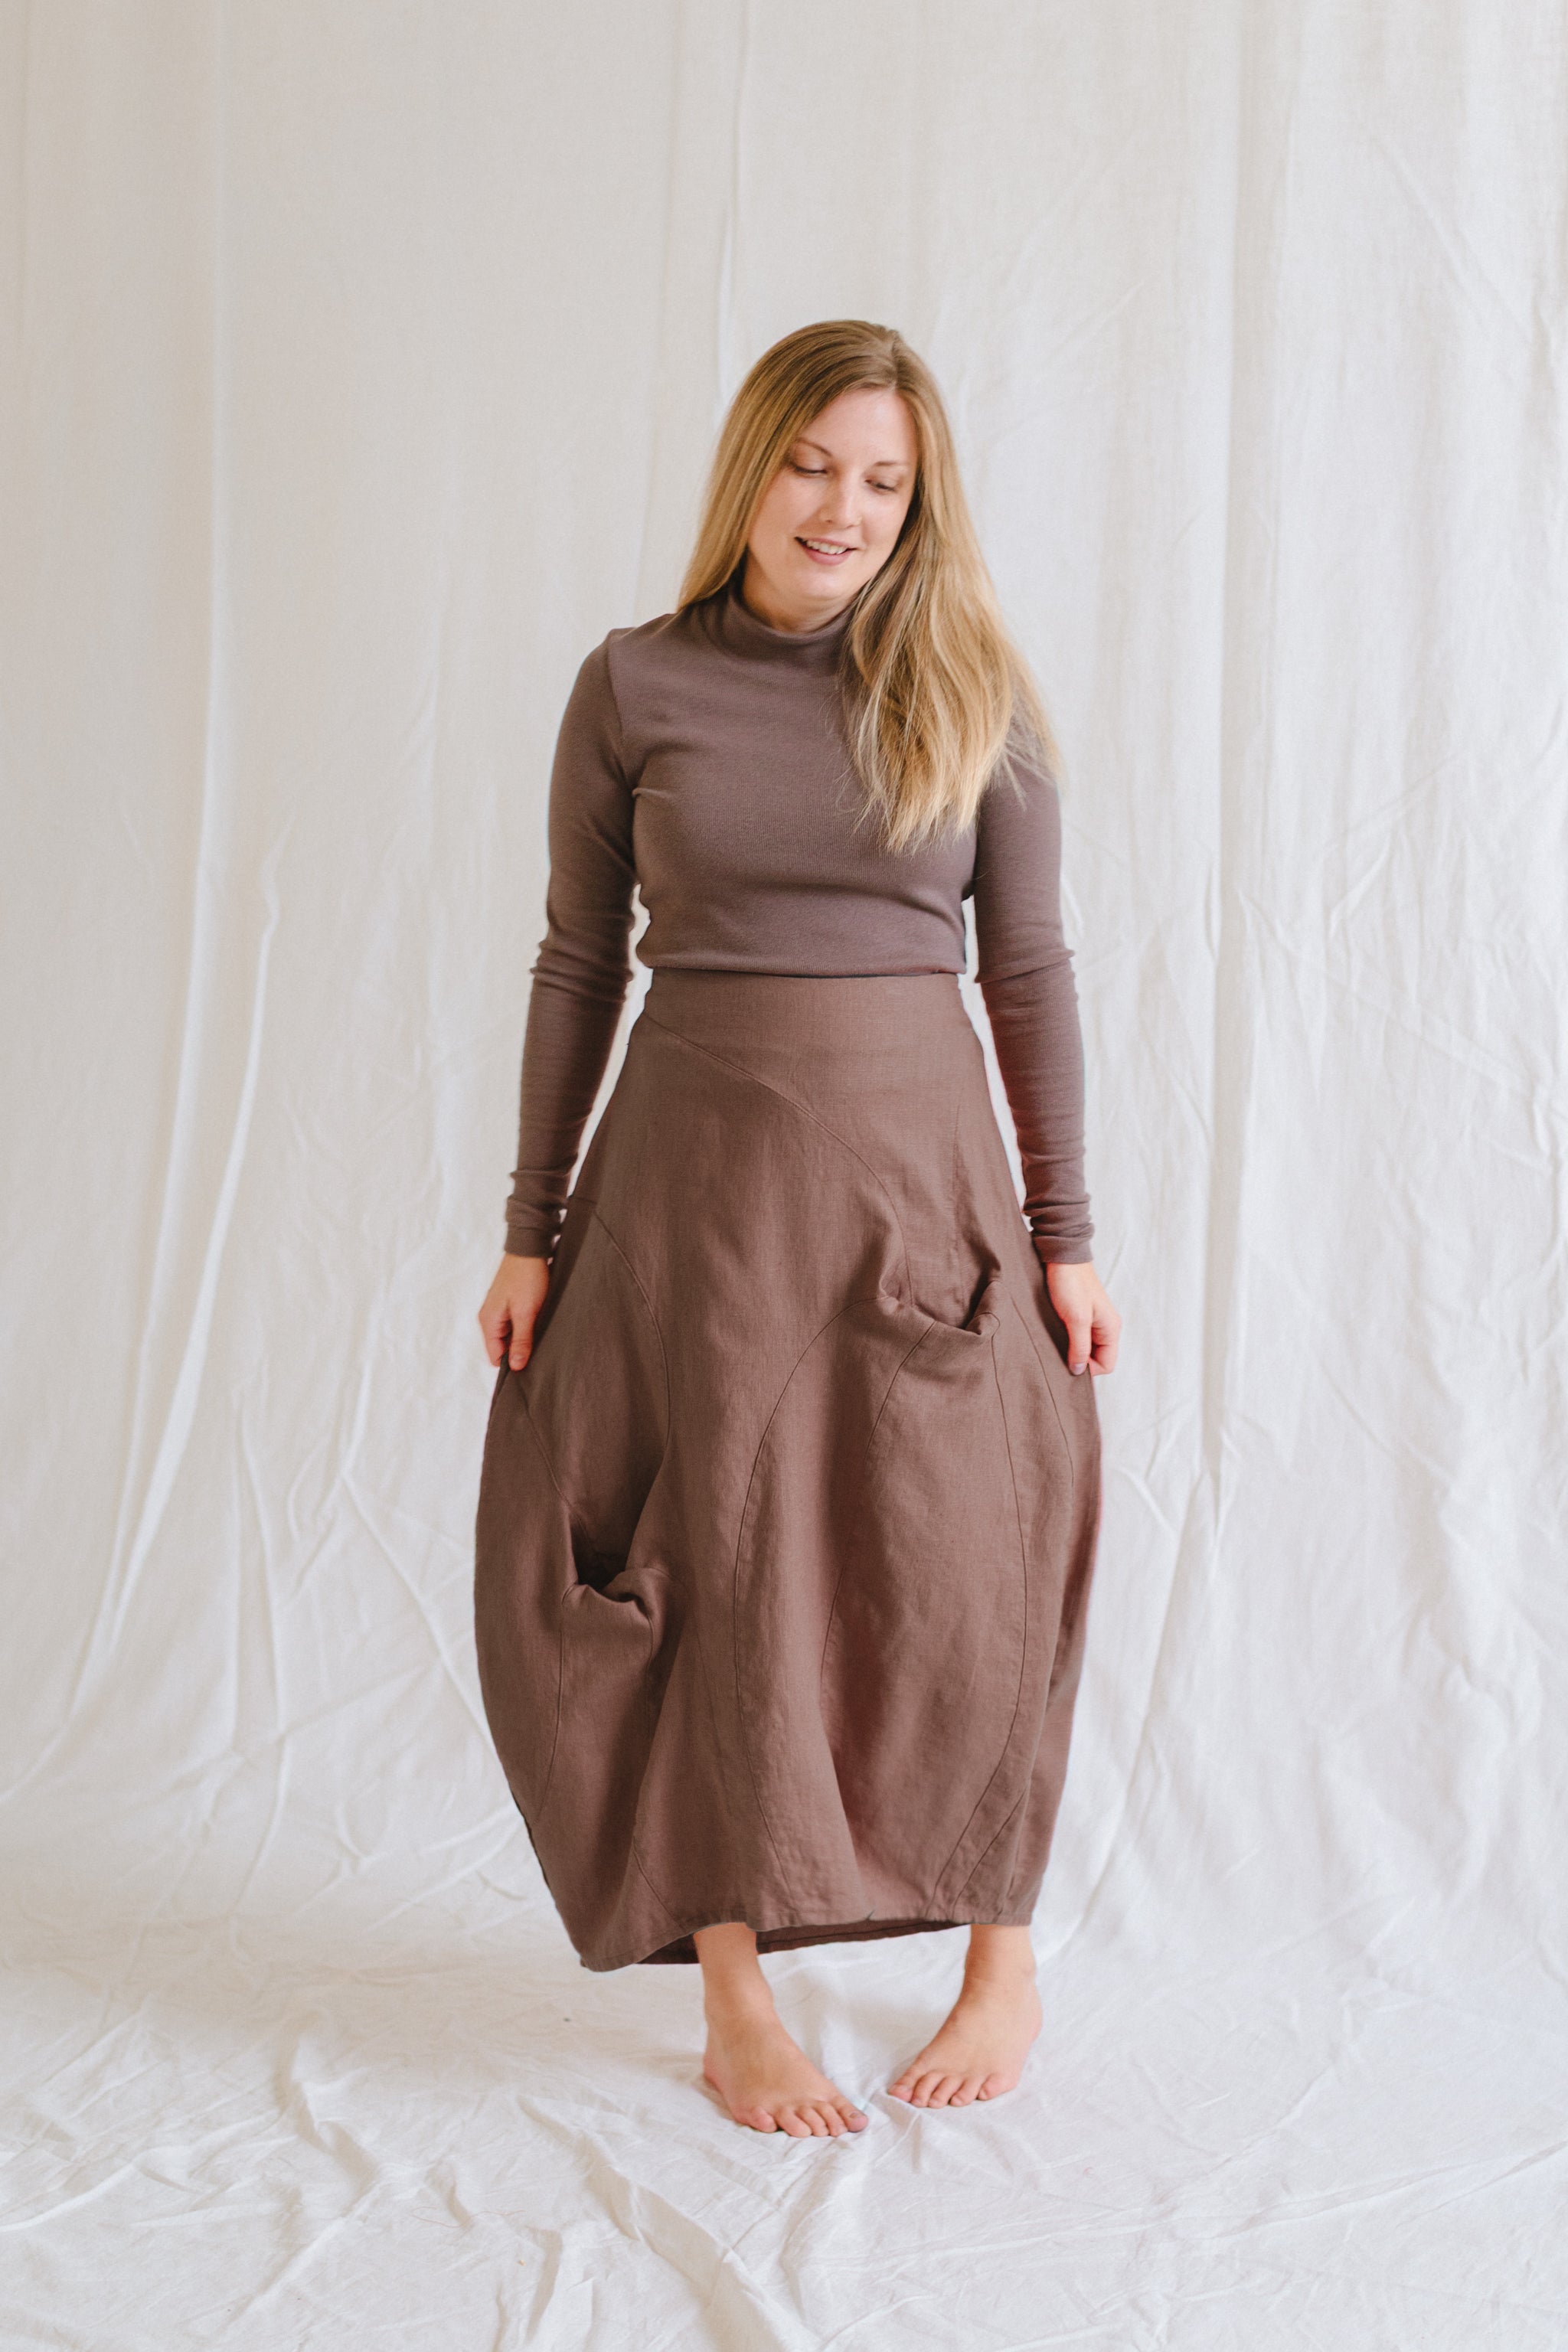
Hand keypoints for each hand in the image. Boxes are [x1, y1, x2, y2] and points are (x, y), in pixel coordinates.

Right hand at [477, 1253, 550, 1371]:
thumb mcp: (526, 1313)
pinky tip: (537, 1319)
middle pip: (502, 1346)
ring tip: (538, 1328)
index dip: (512, 1362)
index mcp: (488, 1321)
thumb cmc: (527, 1277)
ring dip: (524, 1336)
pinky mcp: (508, 1303)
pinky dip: (525, 1325)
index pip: (495, 1356)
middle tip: (538, 1344)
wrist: (530, 1248)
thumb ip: (521, 1340)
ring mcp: (498, 1309)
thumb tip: (516, 1366)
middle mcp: (489, 1317)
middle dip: (519, 1349)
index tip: (530, 1361)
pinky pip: (514, 1323)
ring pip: (510, 1335)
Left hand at [1042, 1257, 1119, 1378]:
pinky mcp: (1080, 1315)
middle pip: (1097, 1358)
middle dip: (1080, 1361)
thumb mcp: (1076, 1318)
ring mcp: (1093, 1321)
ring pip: (1086, 1348)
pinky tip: (1055, 1337)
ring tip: (1056, 1346)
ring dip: (1072, 1351)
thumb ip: (1080, 1346)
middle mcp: (1105, 1327)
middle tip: (1059, 1357)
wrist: (1061, 1256)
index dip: (1088, 1370)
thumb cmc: (1071, 1282)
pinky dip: (1068, 1341)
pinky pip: (1078, 1337)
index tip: (1068, 1364)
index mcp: (1111, 1328)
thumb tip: (1078, 1371)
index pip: (1107, 1364)